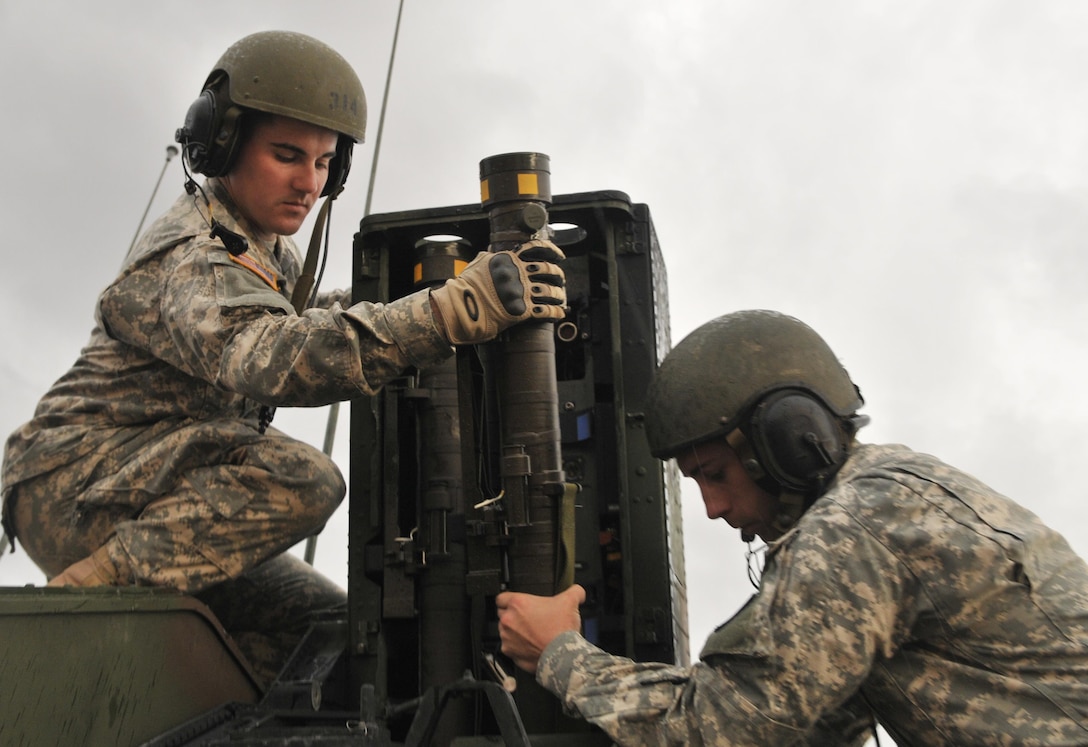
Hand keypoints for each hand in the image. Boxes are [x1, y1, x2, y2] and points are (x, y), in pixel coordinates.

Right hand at [429, 239, 565, 344]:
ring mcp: (520, 293)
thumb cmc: (466, 288)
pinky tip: (559, 314)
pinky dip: (556, 313)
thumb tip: (493, 253)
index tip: (559, 256)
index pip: (537, 249)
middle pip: (548, 270)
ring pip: (550, 291)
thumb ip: (491, 259)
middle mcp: (517, 274)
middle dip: (557, 275)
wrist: (460, 308)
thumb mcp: (478, 265)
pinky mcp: (521, 312)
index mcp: (508, 260)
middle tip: (560, 280)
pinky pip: (546, 311)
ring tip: (560, 298)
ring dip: (558, 295)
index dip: (552, 251)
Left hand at [496, 584, 585, 673]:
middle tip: (529, 620)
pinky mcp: (510, 653)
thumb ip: (574, 591)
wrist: (562, 655)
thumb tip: (577, 591)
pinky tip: (530, 646)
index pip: (501, 598)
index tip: (517, 605)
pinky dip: (517, 647)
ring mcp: (507, 638)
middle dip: (514, 616)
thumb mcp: (571, 601)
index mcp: (518, 604)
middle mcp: (508, 620)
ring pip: (505, 632)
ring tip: (531, 634)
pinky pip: (510, 647)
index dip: (509, 600)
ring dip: (515, 632)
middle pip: (503, 614)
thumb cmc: (561, 630)